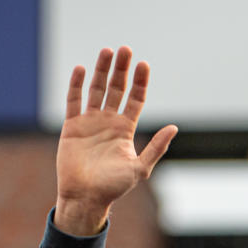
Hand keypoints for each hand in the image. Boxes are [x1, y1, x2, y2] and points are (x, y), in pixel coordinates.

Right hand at [54, 46, 177, 235]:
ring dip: (102, 71)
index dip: (140, 82)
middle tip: (125, 49)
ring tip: (107, 51)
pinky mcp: (72, 126)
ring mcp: (90, 122)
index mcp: (125, 129)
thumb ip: (156, 147)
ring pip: (97, 89)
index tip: (144, 64)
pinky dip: (76, 85)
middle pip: (116, 89)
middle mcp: (108, 122)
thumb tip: (175, 127)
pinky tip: (82, 69)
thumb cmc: (114, 187)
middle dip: (121, 70)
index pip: (135, 99)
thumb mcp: (140, 168)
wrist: (86, 197)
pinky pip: (74, 101)